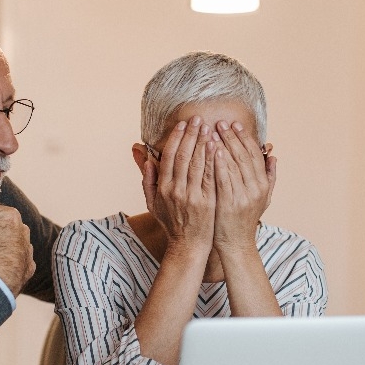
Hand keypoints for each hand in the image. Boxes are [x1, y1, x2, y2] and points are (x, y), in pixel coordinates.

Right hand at [143, 116, 216, 255]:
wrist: (188, 245)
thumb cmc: (171, 223)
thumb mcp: (153, 204)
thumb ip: (148, 181)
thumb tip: (146, 159)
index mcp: (163, 188)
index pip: (168, 157)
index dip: (176, 138)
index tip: (183, 124)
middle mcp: (176, 191)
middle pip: (183, 156)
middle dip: (191, 135)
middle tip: (198, 119)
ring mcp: (192, 196)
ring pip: (198, 164)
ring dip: (203, 143)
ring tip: (210, 127)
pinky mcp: (208, 202)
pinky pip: (211, 176)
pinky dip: (214, 160)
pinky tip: (218, 147)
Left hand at [210, 120, 274, 251]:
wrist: (236, 244)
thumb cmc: (244, 219)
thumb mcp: (262, 198)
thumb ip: (269, 177)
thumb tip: (273, 156)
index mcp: (263, 184)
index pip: (254, 155)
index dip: (245, 138)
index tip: (235, 124)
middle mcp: (255, 188)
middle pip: (243, 156)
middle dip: (232, 137)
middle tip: (220, 122)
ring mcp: (243, 196)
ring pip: (233, 164)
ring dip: (223, 145)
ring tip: (213, 131)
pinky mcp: (229, 203)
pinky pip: (224, 178)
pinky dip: (219, 163)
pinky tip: (212, 150)